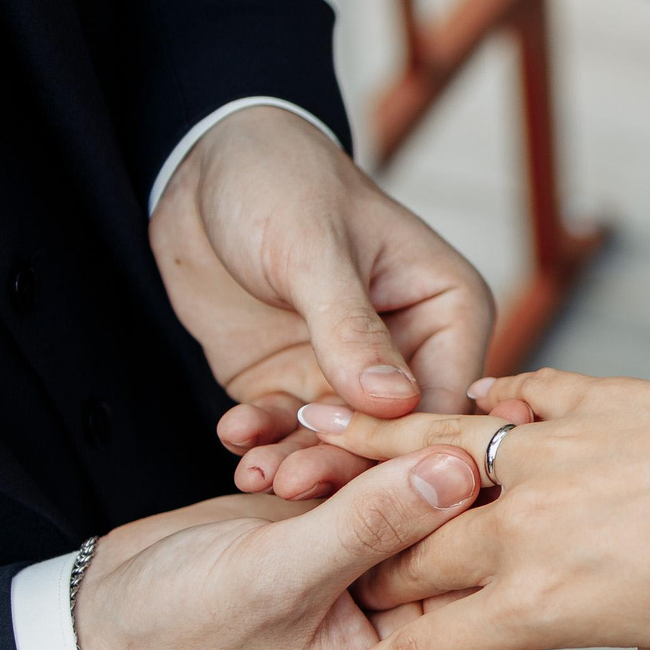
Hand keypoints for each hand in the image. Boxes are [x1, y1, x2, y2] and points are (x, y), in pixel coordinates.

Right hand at [75, 443, 485, 649]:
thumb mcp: (278, 577)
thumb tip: (457, 471)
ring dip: (339, 454)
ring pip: (395, 478)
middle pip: (440, 516)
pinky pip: (351, 464)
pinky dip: (312, 444)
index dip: (466, 494)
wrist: (103, 617)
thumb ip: (368, 525)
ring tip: (275, 476)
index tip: (462, 436)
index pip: (469, 566)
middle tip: (349, 437)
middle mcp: (403, 615)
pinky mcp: (337, 521)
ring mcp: (370, 565)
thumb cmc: (180, 628)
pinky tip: (260, 442)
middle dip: (392, 465)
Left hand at [148, 104, 492, 498]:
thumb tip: (394, 403)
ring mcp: (350, 374)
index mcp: (447, 309)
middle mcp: (411, 351)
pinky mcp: (294, 384)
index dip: (410, 441)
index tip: (373, 478)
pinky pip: (284, 430)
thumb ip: (351, 329)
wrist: (203, 164)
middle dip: (345, 462)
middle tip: (297, 484)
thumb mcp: (315, 250)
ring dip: (298, 462)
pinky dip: (261, 442)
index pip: (446, 396)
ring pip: (338, 442)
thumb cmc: (280, 179)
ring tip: (258, 476)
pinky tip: (235, 441)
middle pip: (392, 432)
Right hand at [281, 345, 649, 649]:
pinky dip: (458, 404)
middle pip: (399, 550)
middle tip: (271, 556)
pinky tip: (428, 401)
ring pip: (426, 457)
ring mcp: (548, 455)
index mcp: (539, 604)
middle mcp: (524, 526)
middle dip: (335, 561)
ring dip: (356, 455)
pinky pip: (503, 400)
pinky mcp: (583, 401)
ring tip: (292, 442)